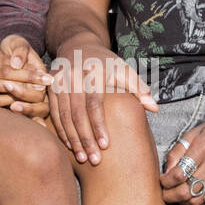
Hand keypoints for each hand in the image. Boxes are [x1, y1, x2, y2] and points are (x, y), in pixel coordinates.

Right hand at [0, 36, 52, 116]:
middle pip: (6, 72)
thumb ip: (3, 60)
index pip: (6, 60)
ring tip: (39, 91)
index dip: (25, 64)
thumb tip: (23, 63)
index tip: (43, 70)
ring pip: (2, 86)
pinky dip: (13, 101)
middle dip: (29, 76)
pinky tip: (27, 102)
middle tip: (47, 80)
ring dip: (23, 88)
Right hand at [48, 42, 157, 162]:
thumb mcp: (124, 69)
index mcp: (94, 72)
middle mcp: (73, 75)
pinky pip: (54, 113)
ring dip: (73, 139)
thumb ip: (139, 88)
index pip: (95, 104)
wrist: (77, 44)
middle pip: (77, 114)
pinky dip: (61, 131)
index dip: (99, 126)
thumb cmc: (106, 62)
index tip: (105, 146)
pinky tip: (70, 145)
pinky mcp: (50, 87)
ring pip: (64, 116)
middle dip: (85, 139)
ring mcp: (59, 81)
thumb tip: (154, 109)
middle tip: (94, 160)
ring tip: (82, 158)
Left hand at [160, 105, 204, 204]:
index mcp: (203, 147)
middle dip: (170, 196)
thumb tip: (167, 170)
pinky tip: (194, 194)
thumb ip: (179, 149)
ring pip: (197, 200)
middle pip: (186, 191)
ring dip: (184, 200)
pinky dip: (199, 200)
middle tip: (164, 193)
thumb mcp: (198, 131)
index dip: (165, 181)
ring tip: (178, 195)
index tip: (161, 181)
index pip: (178, 174)